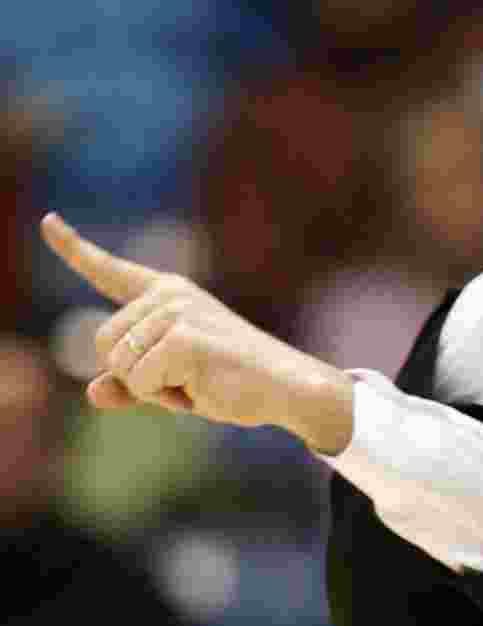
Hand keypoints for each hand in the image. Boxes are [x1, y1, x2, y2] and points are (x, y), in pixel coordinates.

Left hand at [40, 213, 352, 449]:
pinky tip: (203, 386)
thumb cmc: (232, 381)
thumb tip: (93, 393)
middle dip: (136, 375)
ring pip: (120, 366)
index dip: (74, 248)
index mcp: (167, 295)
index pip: (110, 271)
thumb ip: (130, 385)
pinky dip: (167, 397)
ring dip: (154, 388)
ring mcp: (176, 312)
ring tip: (199, 380)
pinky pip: (140, 382)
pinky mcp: (183, 338)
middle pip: (102, 344)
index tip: (48, 220)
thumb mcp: (171, 382)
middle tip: (188, 377)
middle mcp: (168, 296)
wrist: (285, 387)